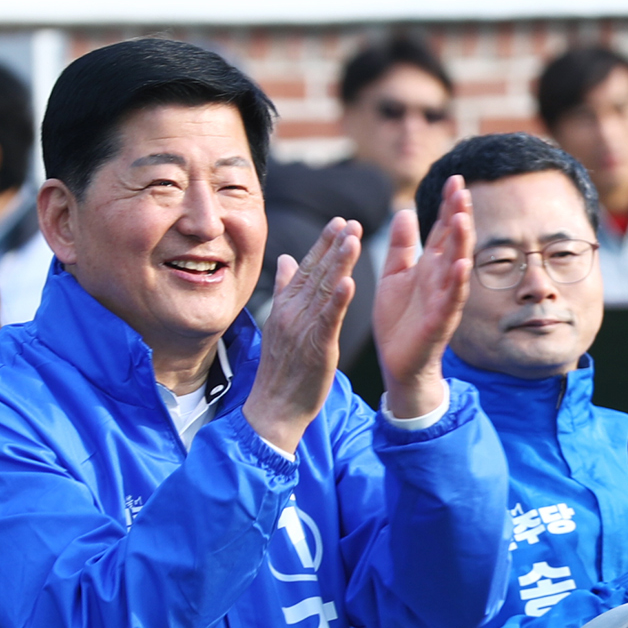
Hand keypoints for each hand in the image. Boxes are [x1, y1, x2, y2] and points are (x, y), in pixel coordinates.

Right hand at [243, 218, 360, 453]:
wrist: (274, 406)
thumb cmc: (282, 367)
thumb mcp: (281, 323)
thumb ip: (285, 289)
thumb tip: (285, 258)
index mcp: (287, 305)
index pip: (307, 267)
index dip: (323, 244)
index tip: (339, 221)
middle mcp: (293, 311)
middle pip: (316, 272)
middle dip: (334, 245)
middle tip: (351, 221)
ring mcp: (302, 328)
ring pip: (323, 290)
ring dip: (338, 263)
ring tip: (352, 239)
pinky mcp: (316, 346)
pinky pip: (328, 320)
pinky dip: (338, 300)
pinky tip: (349, 282)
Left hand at [374, 183, 473, 421]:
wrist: (398, 362)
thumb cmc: (398, 320)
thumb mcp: (394, 276)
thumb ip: (401, 247)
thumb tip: (404, 212)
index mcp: (429, 266)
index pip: (442, 229)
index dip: (448, 205)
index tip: (454, 179)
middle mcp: (441, 278)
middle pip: (454, 241)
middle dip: (459, 215)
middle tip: (462, 189)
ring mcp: (444, 299)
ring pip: (457, 266)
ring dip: (461, 243)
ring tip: (462, 218)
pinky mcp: (441, 321)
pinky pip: (452, 299)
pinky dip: (457, 282)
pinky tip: (460, 264)